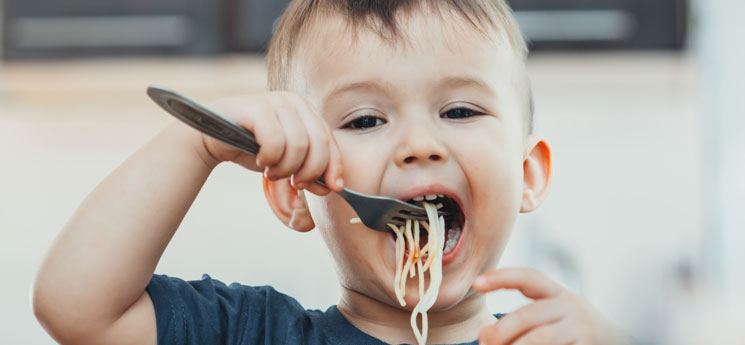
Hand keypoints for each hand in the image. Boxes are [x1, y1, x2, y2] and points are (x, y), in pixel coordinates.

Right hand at [197, 91, 342, 195]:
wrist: (212, 139)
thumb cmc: (253, 148)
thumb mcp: (287, 161)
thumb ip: (309, 171)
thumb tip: (330, 187)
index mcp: (307, 111)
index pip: (330, 141)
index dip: (333, 167)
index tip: (333, 188)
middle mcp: (295, 102)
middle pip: (319, 144)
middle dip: (309, 171)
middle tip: (294, 183)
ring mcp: (276, 102)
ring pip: (299, 146)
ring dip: (286, 168)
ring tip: (272, 170)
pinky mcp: (258, 108)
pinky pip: (276, 142)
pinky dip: (270, 159)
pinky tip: (261, 160)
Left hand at [473, 267, 635, 344]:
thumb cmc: (575, 336)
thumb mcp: (552, 320)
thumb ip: (521, 324)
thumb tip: (483, 336)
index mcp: (560, 295)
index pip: (529, 277)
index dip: (502, 277)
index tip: (476, 283)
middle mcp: (573, 307)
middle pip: (527, 315)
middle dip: (500, 331)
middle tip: (483, 342)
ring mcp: (583, 329)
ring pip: (537, 339)